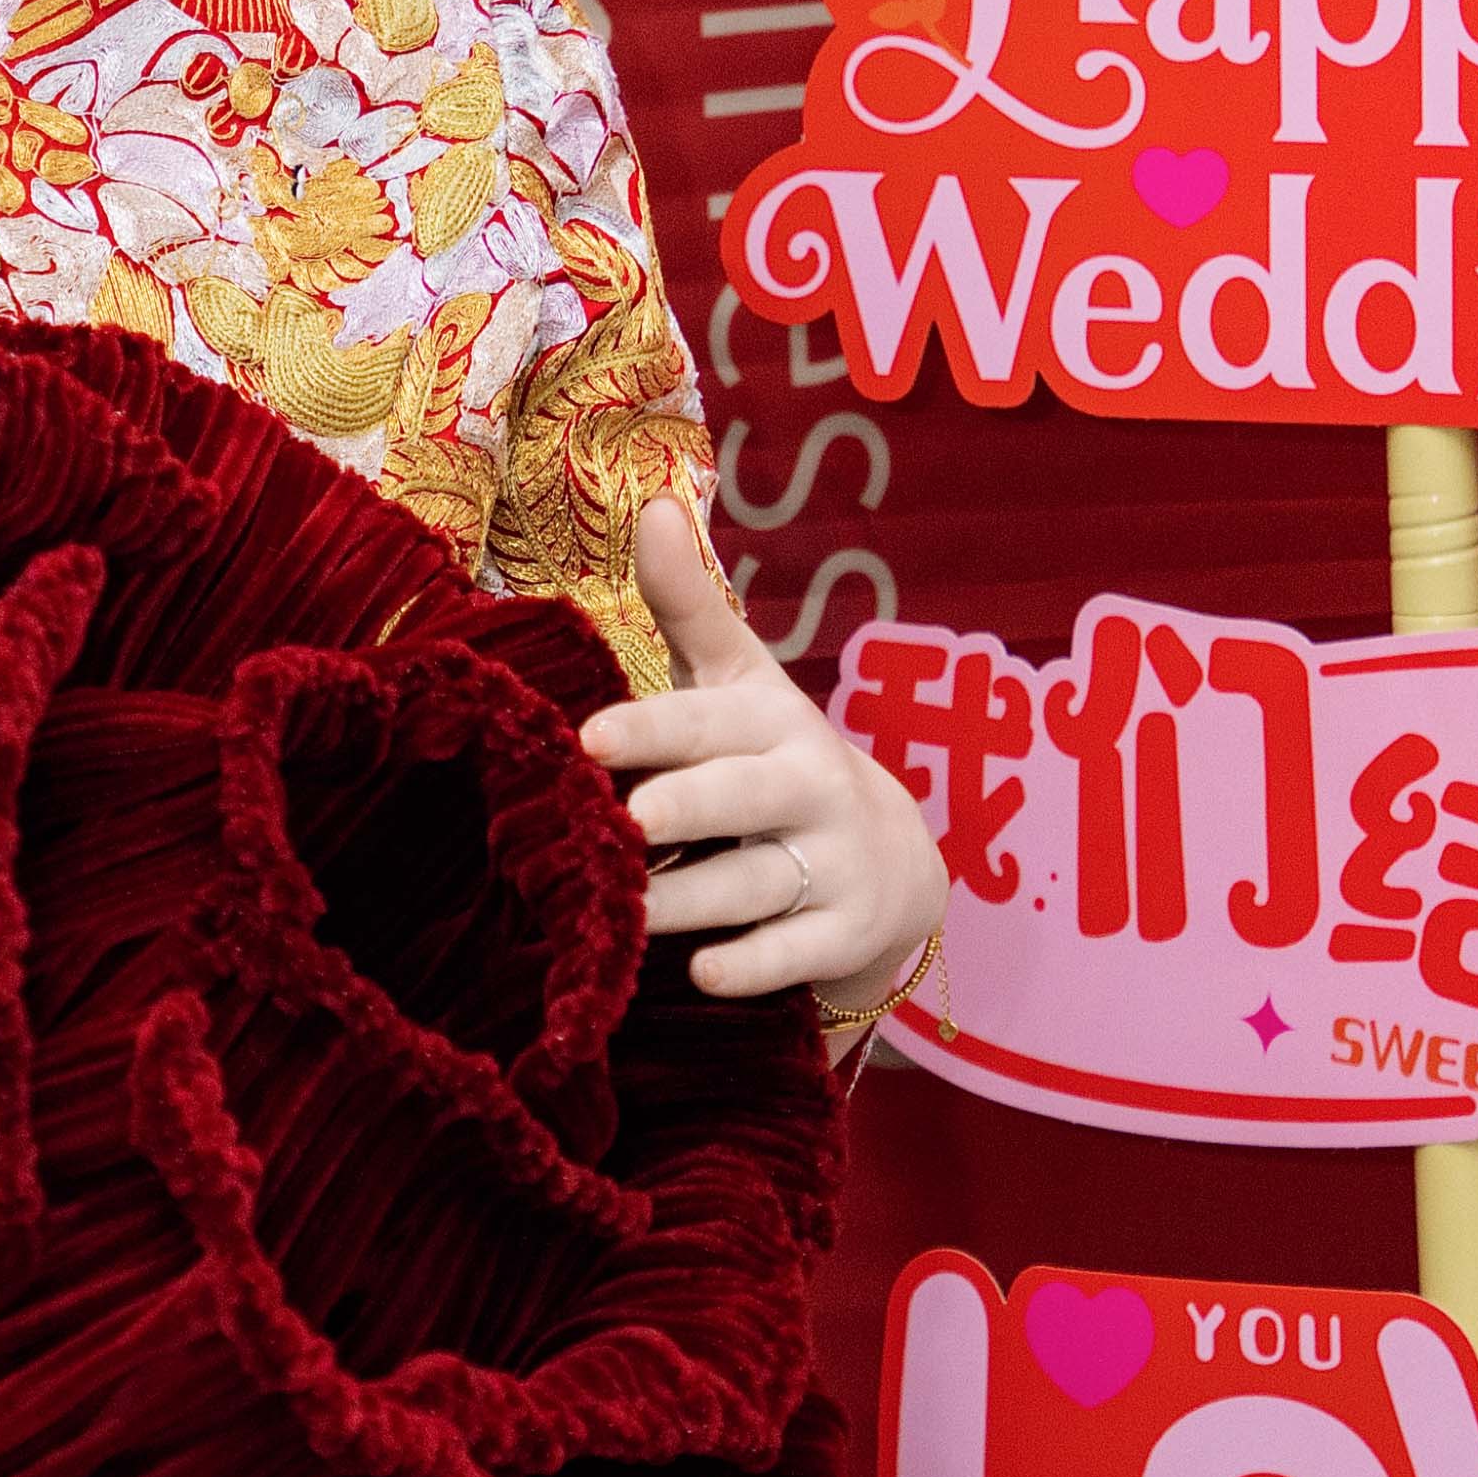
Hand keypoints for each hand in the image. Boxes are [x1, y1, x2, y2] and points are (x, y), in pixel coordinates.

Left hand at [578, 497, 947, 1022]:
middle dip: (687, 805)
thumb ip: (690, 607)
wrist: (888, 858)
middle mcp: (805, 785)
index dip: (652, 727)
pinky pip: (797, 952)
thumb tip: (654, 502)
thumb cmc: (773, 759)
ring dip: (694, 899)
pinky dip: (754, 966)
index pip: (705, 720)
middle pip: (741, 797)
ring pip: (757, 882)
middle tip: (626, 820)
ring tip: (631, 913)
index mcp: (768, 720)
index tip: (588, 738)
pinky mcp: (843, 932)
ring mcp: (829, 863)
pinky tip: (704, 974)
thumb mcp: (738, 683)